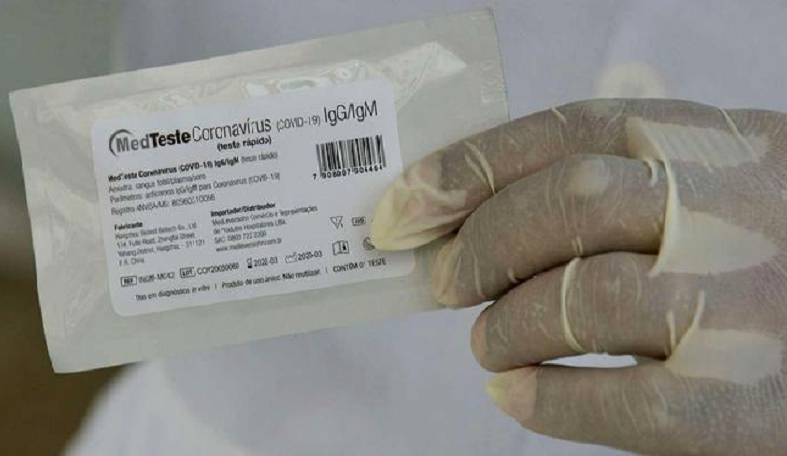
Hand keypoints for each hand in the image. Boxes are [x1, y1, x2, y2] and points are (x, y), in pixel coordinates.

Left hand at [370, 99, 786, 454]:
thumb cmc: (763, 264)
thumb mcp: (714, 195)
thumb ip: (619, 189)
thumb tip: (469, 216)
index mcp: (725, 147)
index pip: (575, 130)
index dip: (474, 163)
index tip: (407, 200)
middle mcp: (740, 213)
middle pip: (569, 201)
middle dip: (480, 244)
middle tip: (444, 282)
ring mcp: (746, 306)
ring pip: (580, 298)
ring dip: (505, 326)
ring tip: (490, 343)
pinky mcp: (745, 402)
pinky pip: (618, 400)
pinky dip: (543, 399)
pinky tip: (517, 393)